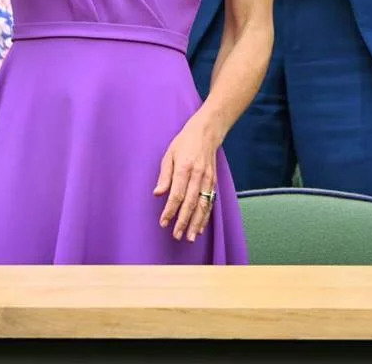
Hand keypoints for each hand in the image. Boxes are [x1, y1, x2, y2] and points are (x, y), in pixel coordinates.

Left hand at [153, 114, 221, 242]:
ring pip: (203, 206)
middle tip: (176, 236)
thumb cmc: (184, 143)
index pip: (177, 194)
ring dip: (196, 223)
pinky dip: (205, 216)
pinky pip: (210, 202)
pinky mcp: (214, 182)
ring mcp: (208, 180)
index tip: (164, 223)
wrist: (206, 133)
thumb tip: (157, 194)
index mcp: (184, 168)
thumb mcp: (168, 154)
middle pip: (190, 203)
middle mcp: (198, 175)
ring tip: (190, 237)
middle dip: (183, 221)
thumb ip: (164, 176)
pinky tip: (200, 227)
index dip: (170, 210)